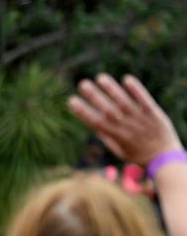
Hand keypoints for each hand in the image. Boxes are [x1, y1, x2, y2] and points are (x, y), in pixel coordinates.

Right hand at [68, 74, 183, 165]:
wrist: (164, 158)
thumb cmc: (137, 155)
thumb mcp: (118, 150)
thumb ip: (106, 137)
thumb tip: (92, 123)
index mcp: (116, 136)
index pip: (95, 122)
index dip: (82, 111)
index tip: (71, 101)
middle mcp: (127, 127)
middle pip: (108, 110)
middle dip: (94, 97)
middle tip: (82, 84)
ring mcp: (141, 119)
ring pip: (124, 102)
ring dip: (112, 89)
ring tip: (100, 77)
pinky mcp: (154, 114)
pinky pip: (144, 100)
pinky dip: (136, 90)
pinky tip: (126, 79)